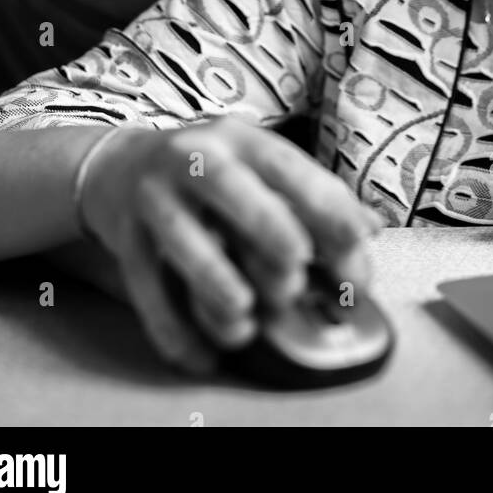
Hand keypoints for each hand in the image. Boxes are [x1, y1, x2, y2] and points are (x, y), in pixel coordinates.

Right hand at [79, 118, 380, 373]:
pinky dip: (174, 328)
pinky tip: (204, 354)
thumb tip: (373, 229)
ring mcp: (152, 196)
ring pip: (181, 240)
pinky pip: (146, 288)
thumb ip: (314, 197)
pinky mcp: (123, 237)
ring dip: (215, 284)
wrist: (119, 169)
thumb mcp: (259, 166)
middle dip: (265, 228)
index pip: (284, 163)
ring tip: (245, 320)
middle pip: (227, 186)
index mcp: (238, 138)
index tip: (355, 246)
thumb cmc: (211, 174)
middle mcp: (192, 157)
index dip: (322, 204)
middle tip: (294, 277)